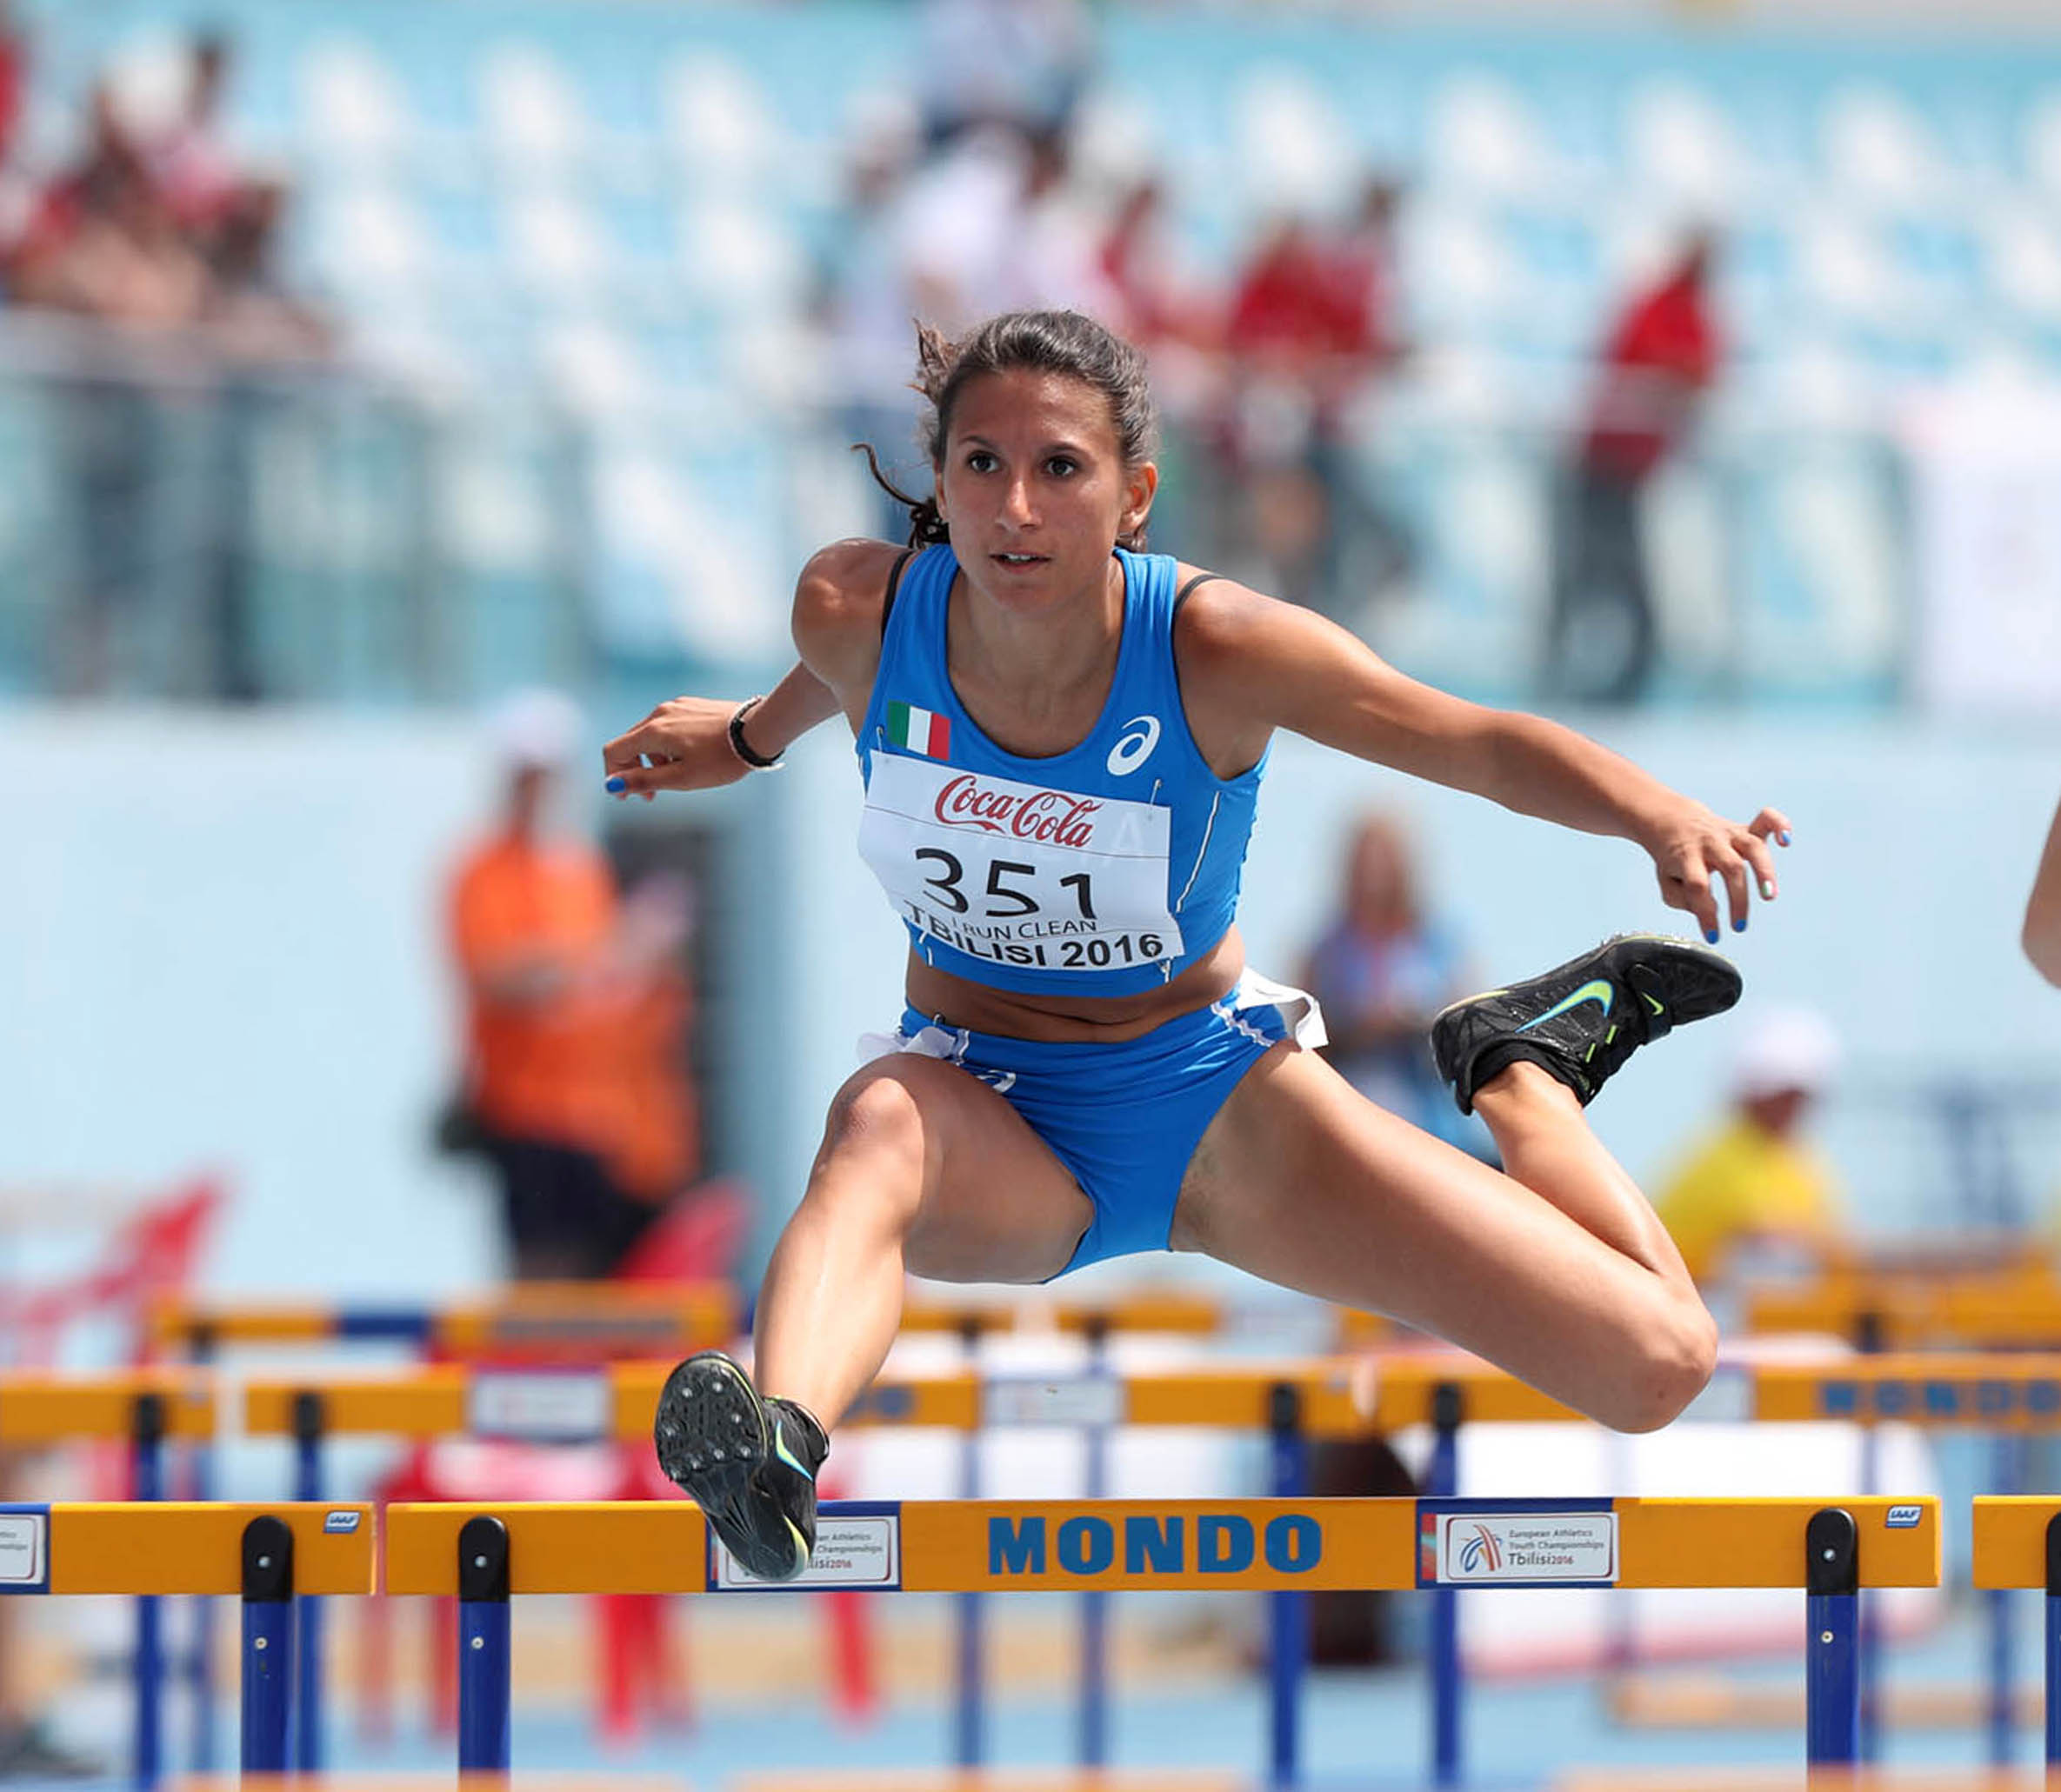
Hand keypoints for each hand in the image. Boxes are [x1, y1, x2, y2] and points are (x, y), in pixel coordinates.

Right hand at [601, 697, 751, 800]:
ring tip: (676, 777)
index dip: (613, 774)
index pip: (613, 750)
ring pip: (650, 735)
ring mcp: (677, 706)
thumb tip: (612, 785)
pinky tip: (689, 759)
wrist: (758, 731)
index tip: (625, 796)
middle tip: (651, 795)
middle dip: (634, 770)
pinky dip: (668, 746)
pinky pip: (669, 727)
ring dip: (653, 760)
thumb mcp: (681, 778)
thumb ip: (644, 781)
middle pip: (630, 742)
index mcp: (653, 731)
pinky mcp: (692, 705)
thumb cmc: (721, 759)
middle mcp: (660, 713)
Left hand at [1644, 803, 1790, 939]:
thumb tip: (1710, 908)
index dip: (1706, 913)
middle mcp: (1710, 843)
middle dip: (1739, 898)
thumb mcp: (1666, 880)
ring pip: (1753, 846)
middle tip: (1740, 927)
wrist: (1672, 821)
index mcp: (1686, 856)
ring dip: (1766, 871)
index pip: (1697, 886)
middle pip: (1731, 867)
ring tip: (1770, 896)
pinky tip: (1786, 840)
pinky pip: (1766, 819)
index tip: (1713, 936)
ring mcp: (1728, 833)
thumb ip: (1682, 898)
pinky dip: (1780, 825)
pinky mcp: (1744, 828)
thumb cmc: (1674, 858)